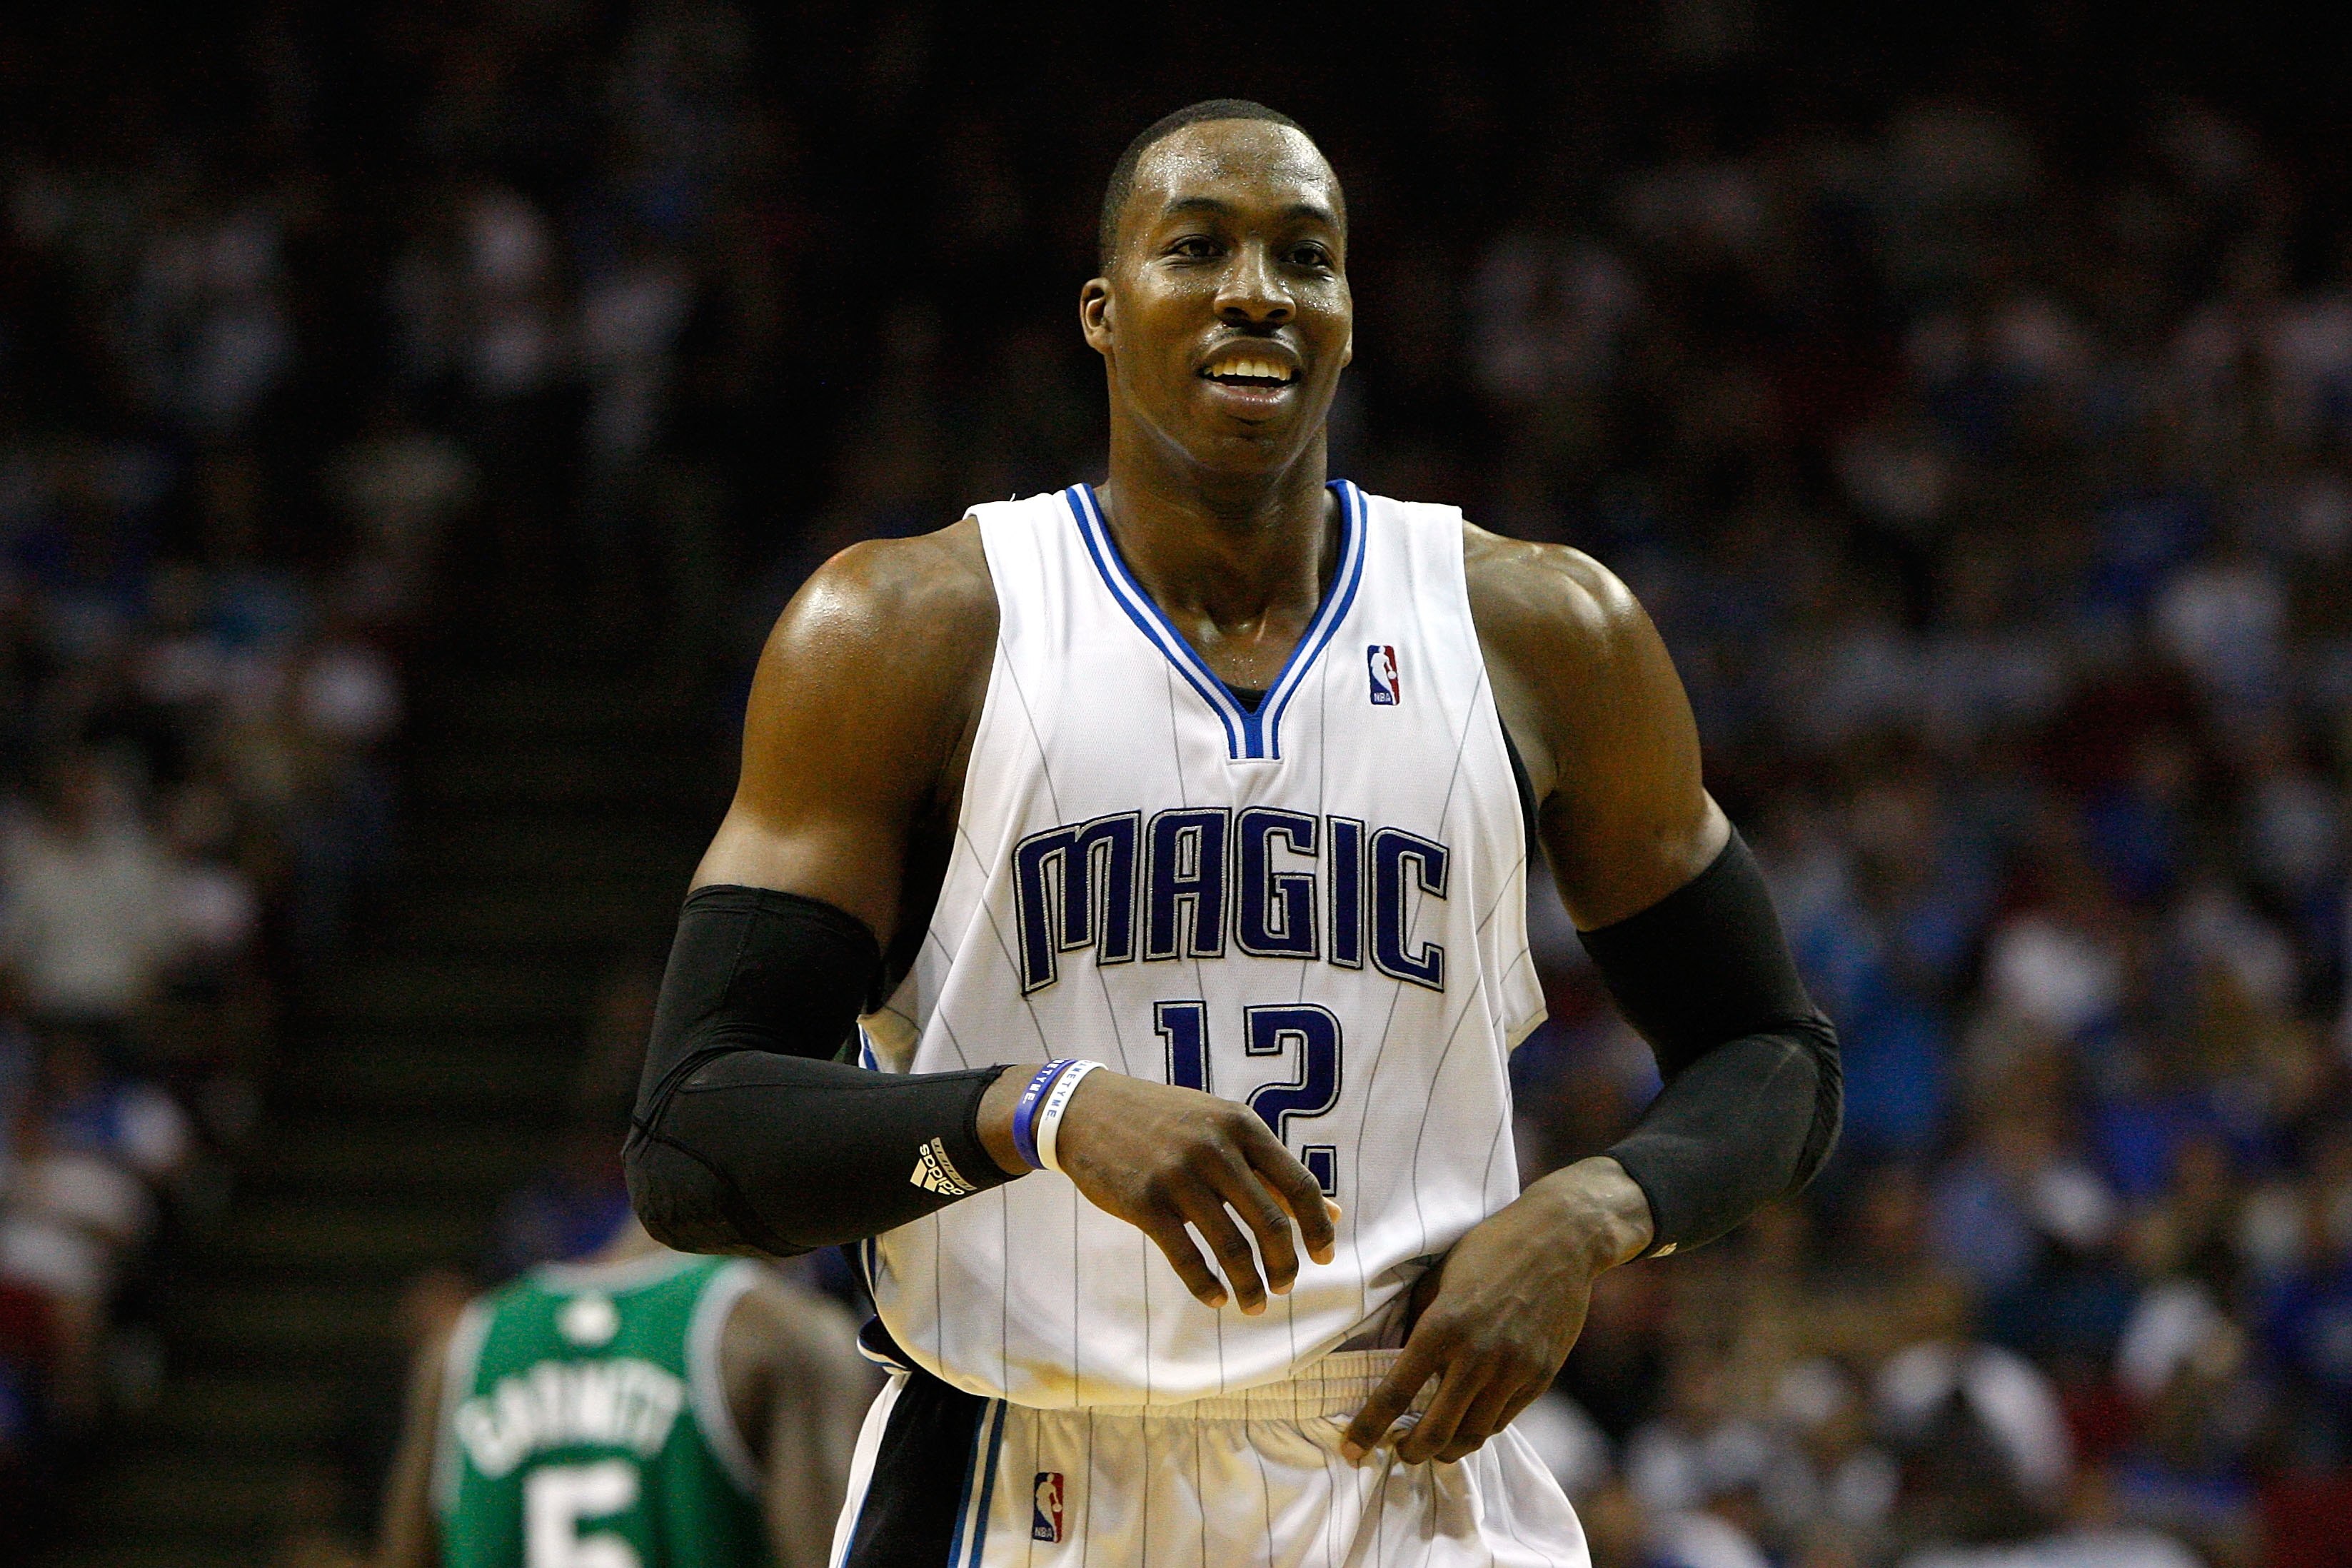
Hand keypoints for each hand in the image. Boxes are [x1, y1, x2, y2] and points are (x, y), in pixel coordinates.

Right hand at [978, 1066, 1339, 1313]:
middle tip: (1285, 1286)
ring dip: (1250, 1284)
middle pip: (1270, 1221)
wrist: (1088, 1110)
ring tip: (1255, 1304)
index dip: (1318, 1227)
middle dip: (1285, 1264)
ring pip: (1231, 1246)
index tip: (1325, 1258)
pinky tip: (1217, 1298)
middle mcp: (1215, 1148)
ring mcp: (1178, 1175)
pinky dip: (1207, 1285)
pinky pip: (1187, 1257)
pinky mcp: (1145, 1202)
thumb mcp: (1223, 1129)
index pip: (1299, 1184)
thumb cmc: (1167, 1122)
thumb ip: (1274, 1170)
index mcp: (1242, 1125)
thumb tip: (1334, 1213)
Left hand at [1341, 1157, 1651, 1465]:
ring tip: (1431, 1444)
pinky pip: (1502, 1421)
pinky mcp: (1540, 1377)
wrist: (1560, 1240)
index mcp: (1442, 1326)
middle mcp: (1478, 1356)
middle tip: (1398, 1451)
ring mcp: (1513, 1370)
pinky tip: (1466, 1421)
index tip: (1351, 1450)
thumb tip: (1394, 1364)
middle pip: (1436, 1433)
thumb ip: (1417, 1324)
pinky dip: (1478, 1429)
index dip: (1368, 1429)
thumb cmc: (1489, 1249)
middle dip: (1410, 1452)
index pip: (1395, 1393)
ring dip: (1446, 1449)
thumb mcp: (1438, 1278)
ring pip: (1472, 1436)